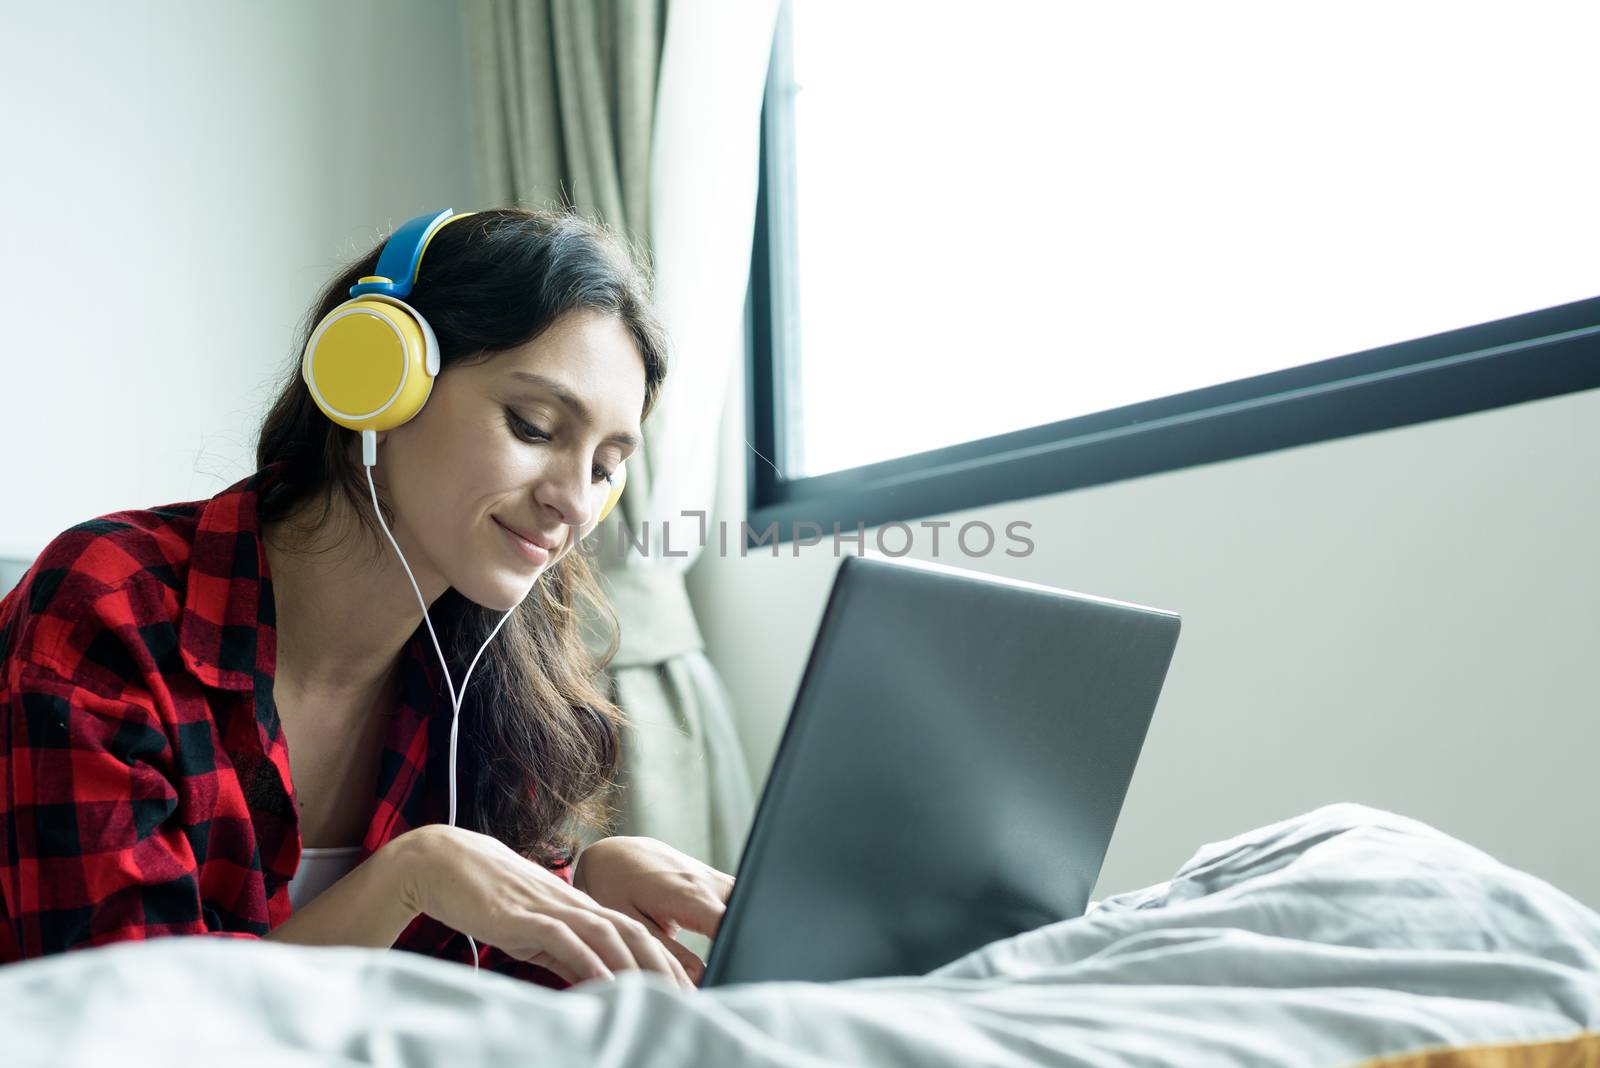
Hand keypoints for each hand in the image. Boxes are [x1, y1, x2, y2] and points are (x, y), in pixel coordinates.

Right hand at [396, 824, 694, 990]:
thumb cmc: (488, 898)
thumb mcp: (533, 931)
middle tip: (689, 996)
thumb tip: (591, 982)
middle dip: (664, 965)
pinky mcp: (523, 914)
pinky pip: (563, 937)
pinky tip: (604, 981)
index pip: (635, 930)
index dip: (664, 958)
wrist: (444, 862)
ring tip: (659, 993)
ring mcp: (551, 905)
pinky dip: (587, 960)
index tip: (685, 987)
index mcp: (580, 906)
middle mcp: (574, 902)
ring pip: (607, 932)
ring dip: (635, 965)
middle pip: (633, 931)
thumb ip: (562, 954)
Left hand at [572, 836, 735, 987]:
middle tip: (737, 972)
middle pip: (750, 916)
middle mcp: (711, 884)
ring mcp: (718, 880)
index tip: (733, 974)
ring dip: (748, 931)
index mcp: (691, 896)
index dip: (736, 953)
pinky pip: (741, 901)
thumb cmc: (615, 888)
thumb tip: (700, 979)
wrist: (614, 854)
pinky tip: (733, 941)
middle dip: (749, 945)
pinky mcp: (718, 882)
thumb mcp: (631, 923)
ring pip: (750, 907)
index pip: (731, 926)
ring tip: (736, 959)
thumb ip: (668, 952)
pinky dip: (742, 922)